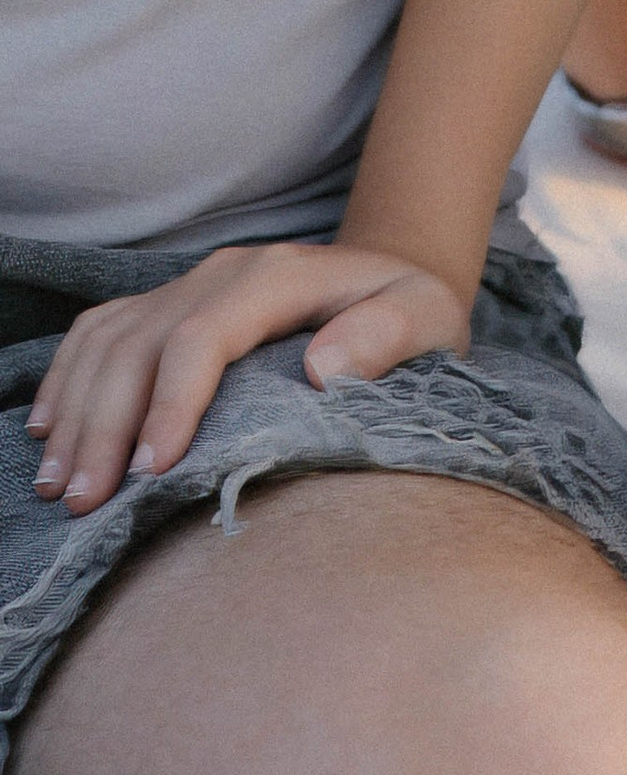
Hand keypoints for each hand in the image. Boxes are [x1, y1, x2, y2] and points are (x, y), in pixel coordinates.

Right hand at [26, 240, 470, 510]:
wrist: (394, 275)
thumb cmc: (415, 311)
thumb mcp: (430, 316)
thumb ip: (387, 334)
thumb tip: (324, 367)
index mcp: (280, 275)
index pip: (203, 334)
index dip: (171, 401)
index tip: (153, 470)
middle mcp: (226, 272)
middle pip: (141, 342)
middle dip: (107, 423)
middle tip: (87, 502)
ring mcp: (192, 284)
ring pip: (109, 339)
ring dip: (76, 409)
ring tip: (60, 485)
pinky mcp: (172, 303)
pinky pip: (100, 330)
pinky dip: (68, 377)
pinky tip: (49, 430)